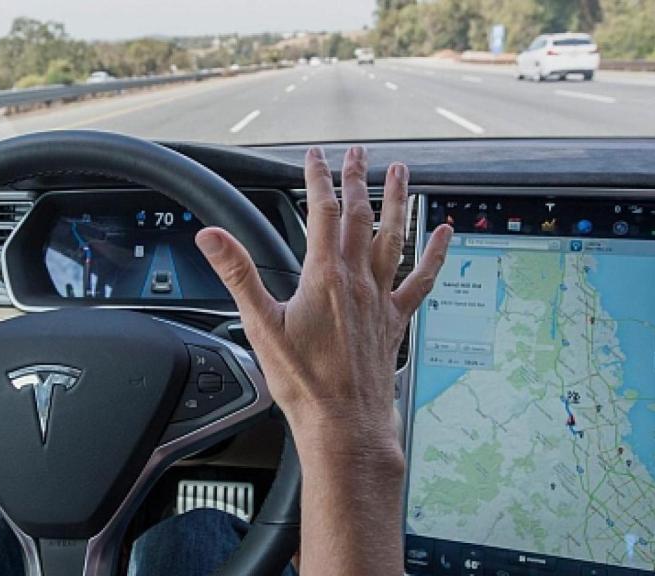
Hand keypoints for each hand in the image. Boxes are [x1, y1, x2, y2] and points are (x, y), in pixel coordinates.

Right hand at [196, 146, 451, 458]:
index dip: (317, 179)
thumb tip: (211, 237)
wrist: (344, 423)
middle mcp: (357, 281)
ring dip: (396, 201)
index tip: (316, 155)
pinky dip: (433, 254)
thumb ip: (237, 273)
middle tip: (357, 152)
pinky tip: (443, 233)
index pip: (321, 212)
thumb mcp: (260, 324)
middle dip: (356, 180)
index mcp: (324, 276)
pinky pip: (420, 280)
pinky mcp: (394, 321)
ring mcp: (380, 299)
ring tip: (400, 172)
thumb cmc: (303, 381)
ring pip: (393, 237)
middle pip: (359, 216)